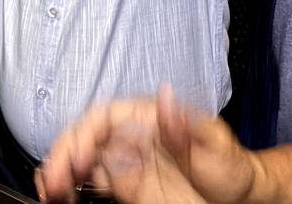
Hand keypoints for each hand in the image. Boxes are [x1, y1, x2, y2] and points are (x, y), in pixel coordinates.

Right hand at [36, 87, 257, 203]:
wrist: (242, 192)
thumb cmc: (231, 164)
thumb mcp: (215, 144)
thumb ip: (184, 125)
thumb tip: (163, 96)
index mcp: (149, 115)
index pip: (105, 116)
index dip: (85, 134)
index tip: (77, 159)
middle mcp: (134, 131)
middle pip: (87, 133)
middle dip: (63, 153)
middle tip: (50, 181)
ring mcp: (129, 154)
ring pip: (84, 154)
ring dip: (63, 168)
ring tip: (49, 190)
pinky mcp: (129, 177)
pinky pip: (93, 176)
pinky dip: (74, 183)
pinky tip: (64, 194)